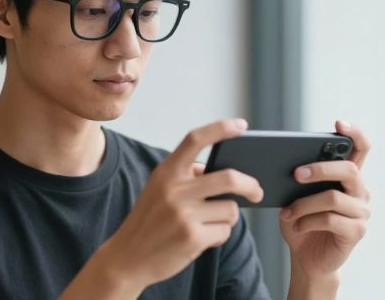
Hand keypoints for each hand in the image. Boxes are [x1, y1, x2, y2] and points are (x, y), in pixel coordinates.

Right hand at [102, 119, 264, 289]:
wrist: (127, 258)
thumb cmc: (149, 222)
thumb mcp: (158, 190)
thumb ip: (186, 177)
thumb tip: (223, 170)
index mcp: (165, 172)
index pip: (195, 139)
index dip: (221, 129)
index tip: (242, 126)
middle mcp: (174, 189)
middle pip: (229, 178)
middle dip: (250, 185)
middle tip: (257, 192)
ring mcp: (183, 214)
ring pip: (230, 209)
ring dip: (226, 218)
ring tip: (206, 225)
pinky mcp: (192, 237)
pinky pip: (224, 231)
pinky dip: (219, 235)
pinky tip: (201, 239)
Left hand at [279, 120, 371, 279]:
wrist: (306, 259)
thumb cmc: (301, 223)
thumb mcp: (296, 197)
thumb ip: (300, 181)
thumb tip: (290, 166)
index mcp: (348, 178)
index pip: (361, 149)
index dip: (354, 134)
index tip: (339, 124)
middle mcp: (360, 192)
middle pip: (349, 170)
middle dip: (320, 169)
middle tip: (295, 174)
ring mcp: (361, 212)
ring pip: (333, 197)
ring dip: (304, 204)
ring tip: (287, 212)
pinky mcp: (357, 231)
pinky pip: (331, 219)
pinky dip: (308, 221)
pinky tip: (297, 225)